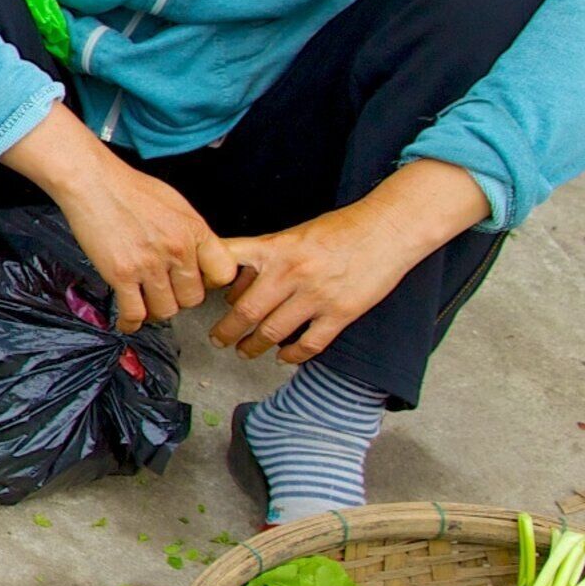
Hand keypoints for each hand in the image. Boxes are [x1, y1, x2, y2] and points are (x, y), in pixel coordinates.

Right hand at [0, 106, 236, 333]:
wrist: (93, 183)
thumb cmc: (130, 189)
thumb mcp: (176, 205)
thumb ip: (191, 234)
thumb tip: (197, 258)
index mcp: (195, 231)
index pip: (223, 274)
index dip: (211, 282)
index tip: (197, 281)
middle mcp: (177, 251)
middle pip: (193, 298)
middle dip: (180, 298)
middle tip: (166, 292)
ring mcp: (148, 265)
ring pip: (166, 310)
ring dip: (156, 310)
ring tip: (146, 303)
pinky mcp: (120, 274)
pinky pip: (134, 312)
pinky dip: (131, 322)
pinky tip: (128, 321)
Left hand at [212, 160, 488, 362]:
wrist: (389, 228)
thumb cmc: (340, 229)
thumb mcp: (294, 233)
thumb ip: (264, 255)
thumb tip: (234, 281)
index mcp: (275, 249)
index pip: (228, 264)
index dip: (206, 282)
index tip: (195, 296)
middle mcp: (291, 274)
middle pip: (246, 312)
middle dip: (226, 330)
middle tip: (217, 340)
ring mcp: (317, 296)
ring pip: (273, 332)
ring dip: (254, 346)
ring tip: (245, 351)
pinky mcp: (341, 313)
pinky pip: (309, 344)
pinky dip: (292, 355)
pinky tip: (283, 357)